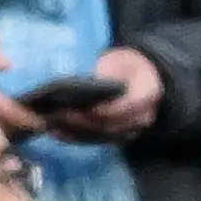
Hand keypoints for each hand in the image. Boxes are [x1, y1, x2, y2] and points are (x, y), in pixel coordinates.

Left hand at [47, 46, 163, 143]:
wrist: (137, 78)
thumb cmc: (124, 65)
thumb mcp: (117, 59)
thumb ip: (106, 71)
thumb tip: (87, 84)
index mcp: (148, 93)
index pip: (130, 105)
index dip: (107, 109)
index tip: (85, 108)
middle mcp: (142, 117)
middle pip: (112, 126)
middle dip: (84, 123)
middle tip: (58, 116)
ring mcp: (130, 131)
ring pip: (101, 137)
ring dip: (75, 133)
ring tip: (51, 124)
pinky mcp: (115, 138)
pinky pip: (94, 141)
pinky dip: (74, 137)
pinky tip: (54, 131)